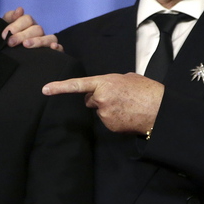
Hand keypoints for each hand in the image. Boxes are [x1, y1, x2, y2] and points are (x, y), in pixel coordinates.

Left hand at [1, 7, 62, 50]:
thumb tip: (20, 10)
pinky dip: (58, 47)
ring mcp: (46, 42)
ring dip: (38, 41)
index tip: (4, 35)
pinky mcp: (53, 53)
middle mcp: (38, 33)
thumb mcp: (4, 29)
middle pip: (37, 29)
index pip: (27, 19)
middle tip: (11, 43)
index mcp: (28, 25)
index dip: (16, 26)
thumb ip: (10, 17)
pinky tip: (52, 47)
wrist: (7, 58)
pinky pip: (60, 48)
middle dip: (22, 35)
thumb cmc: (7, 41)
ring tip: (26, 45)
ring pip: (49, 37)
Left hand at [43, 72, 163, 133]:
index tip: (45, 89)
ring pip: (99, 111)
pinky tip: (127, 114)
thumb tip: (106, 87)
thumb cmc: (145, 90)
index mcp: (104, 82)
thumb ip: (111, 81)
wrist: (159, 109)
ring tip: (126, 105)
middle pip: (90, 99)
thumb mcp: (127, 77)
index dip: (59, 87)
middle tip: (118, 97)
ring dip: (108, 108)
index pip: (77, 85)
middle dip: (98, 98)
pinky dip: (114, 118)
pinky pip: (107, 121)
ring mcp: (104, 114)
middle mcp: (101, 98)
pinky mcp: (109, 126)